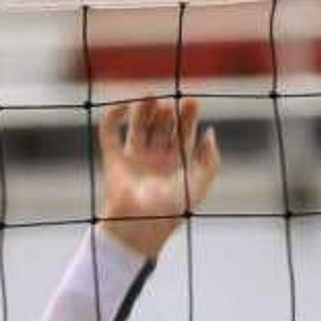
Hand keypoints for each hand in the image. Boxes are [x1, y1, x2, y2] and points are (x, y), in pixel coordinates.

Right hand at [98, 97, 220, 260]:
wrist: (141, 225)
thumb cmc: (173, 210)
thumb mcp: (201, 185)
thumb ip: (211, 160)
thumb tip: (209, 132)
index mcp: (177, 164)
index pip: (184, 132)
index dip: (188, 116)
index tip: (192, 102)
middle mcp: (156, 158)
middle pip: (162, 125)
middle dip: (167, 111)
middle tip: (171, 102)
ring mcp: (134, 158)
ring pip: (138, 125)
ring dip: (143, 108)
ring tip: (149, 94)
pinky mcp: (113, 160)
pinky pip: (110, 133)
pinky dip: (113, 117)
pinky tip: (123, 105)